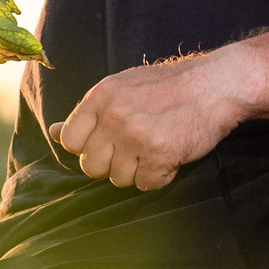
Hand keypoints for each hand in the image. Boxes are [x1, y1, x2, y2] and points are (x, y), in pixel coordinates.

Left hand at [50, 46, 268, 190]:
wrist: (216, 84)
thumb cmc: (169, 87)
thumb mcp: (122, 88)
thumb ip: (90, 112)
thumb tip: (52, 131)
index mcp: (101, 96)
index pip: (69, 140)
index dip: (88, 148)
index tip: (109, 143)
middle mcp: (114, 114)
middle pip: (92, 166)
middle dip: (113, 164)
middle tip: (137, 149)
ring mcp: (135, 135)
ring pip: (118, 179)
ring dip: (138, 171)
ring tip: (157, 148)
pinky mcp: (159, 153)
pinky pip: (147, 184)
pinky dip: (160, 176)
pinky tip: (171, 155)